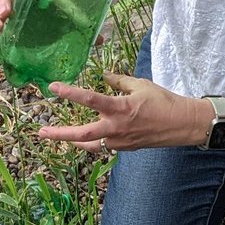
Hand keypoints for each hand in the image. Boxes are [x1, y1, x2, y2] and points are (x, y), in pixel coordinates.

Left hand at [37, 71, 206, 153]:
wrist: (182, 124)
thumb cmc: (163, 101)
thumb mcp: (140, 85)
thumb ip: (118, 81)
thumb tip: (103, 76)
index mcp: (120, 108)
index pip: (89, 99)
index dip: (69, 93)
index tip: (53, 87)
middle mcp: (117, 127)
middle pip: (81, 134)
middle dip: (59, 134)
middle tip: (42, 131)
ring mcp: (120, 141)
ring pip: (91, 144)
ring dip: (74, 141)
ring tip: (59, 136)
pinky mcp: (125, 148)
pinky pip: (104, 146)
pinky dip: (93, 142)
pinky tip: (87, 137)